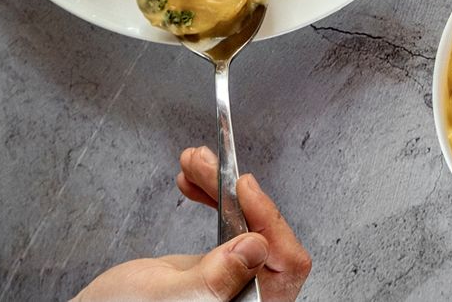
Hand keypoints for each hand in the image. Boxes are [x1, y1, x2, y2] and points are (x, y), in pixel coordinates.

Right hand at [72, 150, 310, 301]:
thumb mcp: (167, 297)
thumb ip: (212, 279)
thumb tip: (255, 247)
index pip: (284, 262)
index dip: (268, 220)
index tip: (242, 187)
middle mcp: (246, 295)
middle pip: (264, 234)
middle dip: (234, 192)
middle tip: (208, 163)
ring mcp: (233, 281)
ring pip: (245, 222)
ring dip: (219, 187)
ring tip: (194, 162)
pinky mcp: (217, 267)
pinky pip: (227, 223)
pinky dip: (211, 197)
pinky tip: (194, 182)